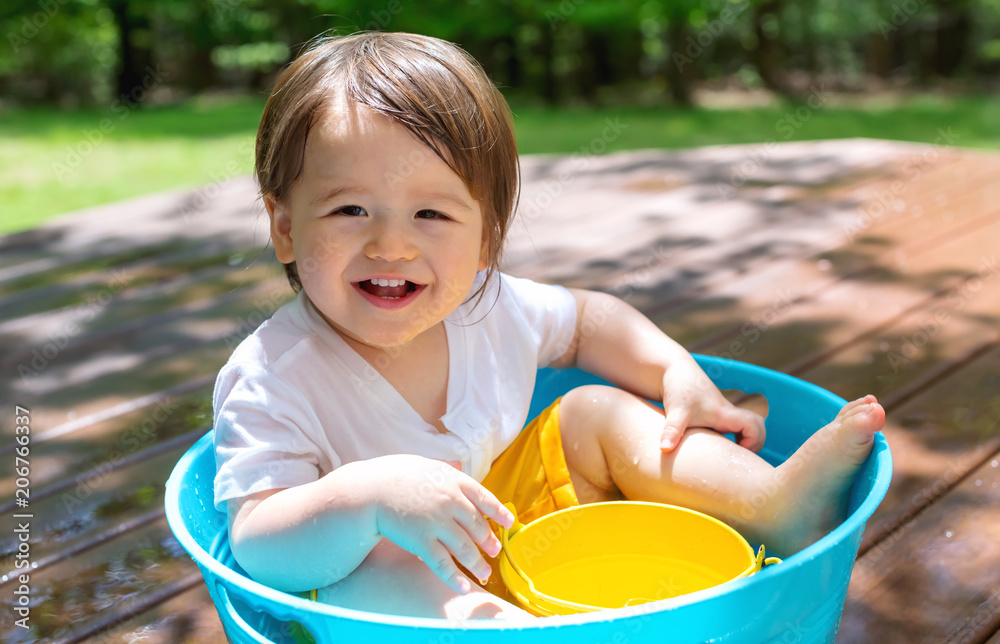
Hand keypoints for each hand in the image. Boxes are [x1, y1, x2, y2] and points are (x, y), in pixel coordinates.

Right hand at [364, 455, 514, 595]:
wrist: (370, 489)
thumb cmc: (397, 475)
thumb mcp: (426, 465)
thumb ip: (446, 469)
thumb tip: (460, 465)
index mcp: (455, 481)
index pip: (485, 498)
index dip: (499, 512)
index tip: (509, 522)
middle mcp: (451, 502)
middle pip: (478, 526)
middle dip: (488, 542)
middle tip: (495, 552)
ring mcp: (437, 523)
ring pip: (465, 548)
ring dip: (478, 564)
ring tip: (485, 574)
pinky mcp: (421, 541)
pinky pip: (442, 563)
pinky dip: (455, 577)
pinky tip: (464, 588)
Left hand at [659, 361, 765, 451]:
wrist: (674, 370)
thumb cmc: (678, 388)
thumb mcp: (675, 411)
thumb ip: (671, 430)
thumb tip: (664, 449)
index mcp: (725, 414)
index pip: (754, 424)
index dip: (754, 439)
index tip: (739, 450)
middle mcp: (727, 413)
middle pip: (758, 426)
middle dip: (756, 442)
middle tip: (739, 455)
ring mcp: (722, 413)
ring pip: (748, 425)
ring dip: (747, 439)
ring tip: (730, 453)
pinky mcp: (715, 414)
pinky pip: (735, 426)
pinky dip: (735, 436)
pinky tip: (717, 446)